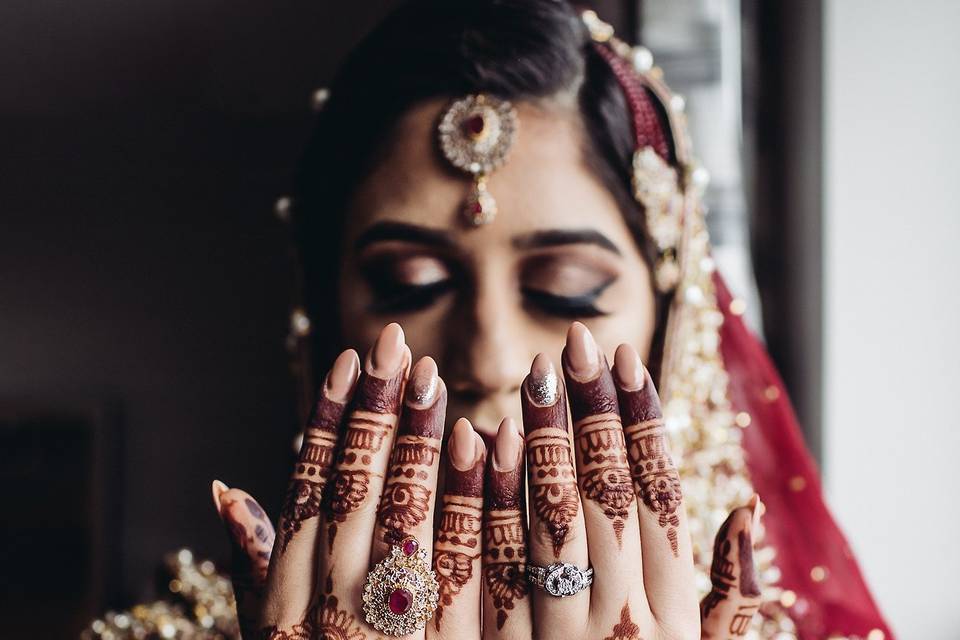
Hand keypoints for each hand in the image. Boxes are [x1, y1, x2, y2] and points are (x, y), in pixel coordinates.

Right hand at [213, 323, 486, 638]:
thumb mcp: (272, 635)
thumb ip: (256, 566)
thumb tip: (222, 488)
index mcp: (290, 606)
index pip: (308, 494)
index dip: (329, 423)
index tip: (347, 360)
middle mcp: (337, 612)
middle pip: (357, 494)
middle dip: (375, 413)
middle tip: (394, 344)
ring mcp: (396, 631)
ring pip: (409, 518)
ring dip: (421, 441)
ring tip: (433, 377)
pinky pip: (472, 563)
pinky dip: (479, 497)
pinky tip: (493, 440)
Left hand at [477, 323, 763, 639]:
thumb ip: (732, 593)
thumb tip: (746, 509)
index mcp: (673, 612)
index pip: (660, 495)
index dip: (643, 420)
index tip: (627, 356)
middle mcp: (621, 616)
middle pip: (607, 492)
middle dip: (593, 409)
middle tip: (577, 340)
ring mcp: (563, 633)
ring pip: (553, 516)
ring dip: (545, 436)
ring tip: (537, 371)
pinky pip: (495, 560)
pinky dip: (494, 494)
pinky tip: (485, 438)